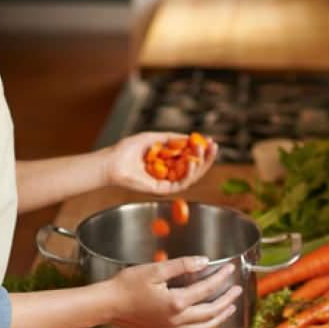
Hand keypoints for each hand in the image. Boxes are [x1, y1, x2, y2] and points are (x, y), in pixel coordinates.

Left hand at [101, 131, 217, 195]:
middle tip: (215, 147)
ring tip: (203, 151)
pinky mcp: (162, 190)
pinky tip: (192, 162)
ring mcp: (166, 183)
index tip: (211, 141)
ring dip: (200, 164)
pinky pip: (181, 184)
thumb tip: (191, 137)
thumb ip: (172, 138)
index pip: (190, 157)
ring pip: (191, 177)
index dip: (202, 150)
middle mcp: (169, 174)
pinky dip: (188, 173)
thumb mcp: (154, 137)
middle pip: (194, 168)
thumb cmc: (128, 149)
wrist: (113, 161)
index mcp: (168, 162)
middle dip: (206, 158)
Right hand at [104, 257, 242, 327]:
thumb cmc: (127, 285)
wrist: (106, 304)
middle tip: (237, 290)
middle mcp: (176, 319)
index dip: (221, 277)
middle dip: (226, 300)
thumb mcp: (155, 270)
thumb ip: (182, 265)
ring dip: (218, 319)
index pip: (206, 288)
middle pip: (209, 311)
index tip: (230, 268)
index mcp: (177, 301)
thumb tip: (204, 261)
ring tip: (229, 310)